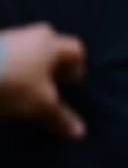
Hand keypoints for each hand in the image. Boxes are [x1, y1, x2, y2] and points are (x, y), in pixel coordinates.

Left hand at [0, 23, 86, 139]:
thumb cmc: (11, 84)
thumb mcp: (39, 106)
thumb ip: (60, 117)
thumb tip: (80, 133)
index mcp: (50, 43)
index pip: (76, 50)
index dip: (77, 69)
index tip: (68, 88)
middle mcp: (29, 34)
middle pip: (49, 45)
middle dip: (51, 63)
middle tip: (46, 85)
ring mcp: (4, 37)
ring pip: (24, 49)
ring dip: (27, 66)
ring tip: (20, 89)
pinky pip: (4, 55)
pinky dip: (7, 67)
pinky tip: (1, 85)